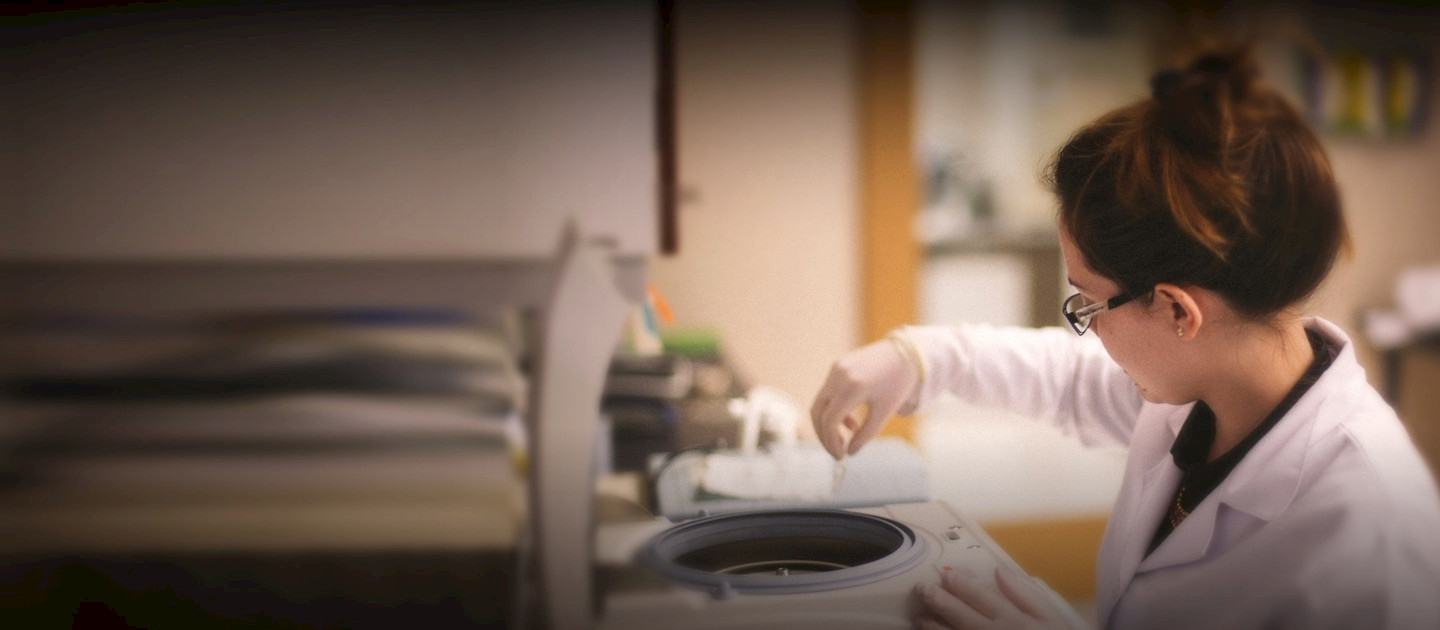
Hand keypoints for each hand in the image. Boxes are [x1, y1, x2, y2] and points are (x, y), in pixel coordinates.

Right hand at [810, 337, 917, 458]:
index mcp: (853, 388)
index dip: (831, 442)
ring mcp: (836, 369)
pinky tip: (851, 420)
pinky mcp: (837, 366)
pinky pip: (828, 392)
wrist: (907, 353)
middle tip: (836, 451)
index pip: (830, 421)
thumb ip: (866, 434)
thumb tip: (850, 452)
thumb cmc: (898, 383)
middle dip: (823, 435)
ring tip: (847, 434)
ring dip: (828, 423)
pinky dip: (834, 409)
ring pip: (820, 402)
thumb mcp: (885, 412)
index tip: (841, 456)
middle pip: (817, 412)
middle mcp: (839, 376)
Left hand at [912, 566, 1087, 629]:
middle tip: (921, 589)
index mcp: (1011, 619)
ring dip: (933, 627)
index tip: (944, 574)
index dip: (959, 584)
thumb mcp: (1051, 617)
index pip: (979, 596)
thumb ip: (1025, 594)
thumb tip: (998, 570)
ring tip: (918, 618)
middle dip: (938, 601)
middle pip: (959, 615)